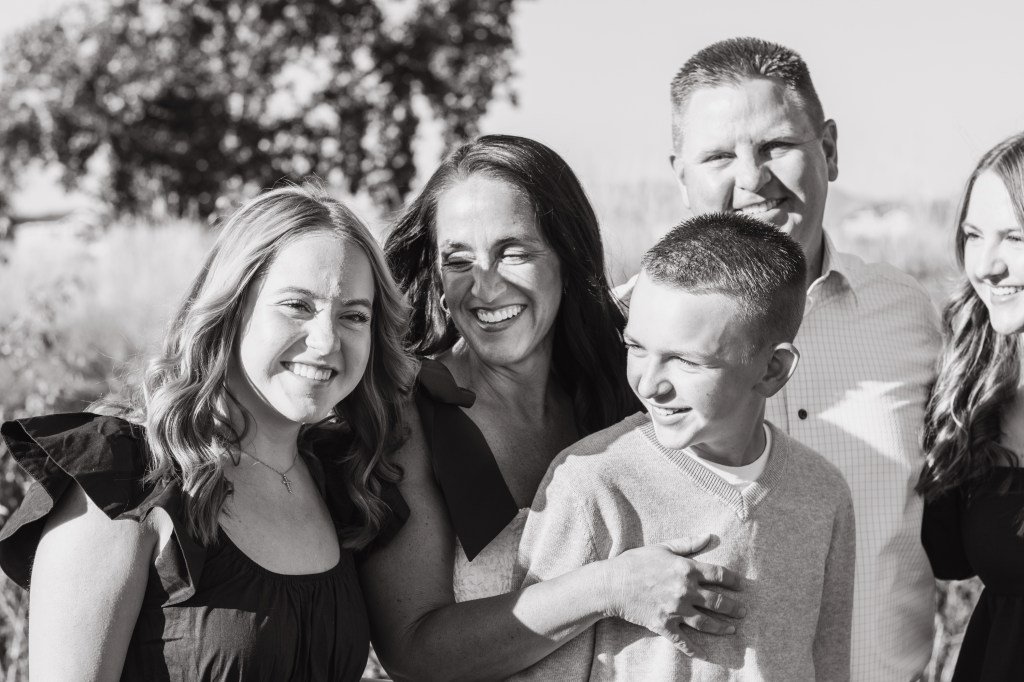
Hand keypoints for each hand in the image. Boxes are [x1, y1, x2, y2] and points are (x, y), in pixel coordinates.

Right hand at [599, 534, 744, 657]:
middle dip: (734, 607)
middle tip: (743, 611)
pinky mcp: (664, 625)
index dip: (734, 581)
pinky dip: (695, 649)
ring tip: (732, 629)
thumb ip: (689, 543)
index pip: (719, 575)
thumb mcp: (663, 547)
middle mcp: (685, 591)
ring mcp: (676, 610)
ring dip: (722, 628)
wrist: (612, 584)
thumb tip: (710, 536)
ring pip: (706, 623)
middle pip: (718, 602)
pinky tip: (705, 653)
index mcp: (687, 569)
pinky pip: (684, 641)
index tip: (742, 586)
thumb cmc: (636, 562)